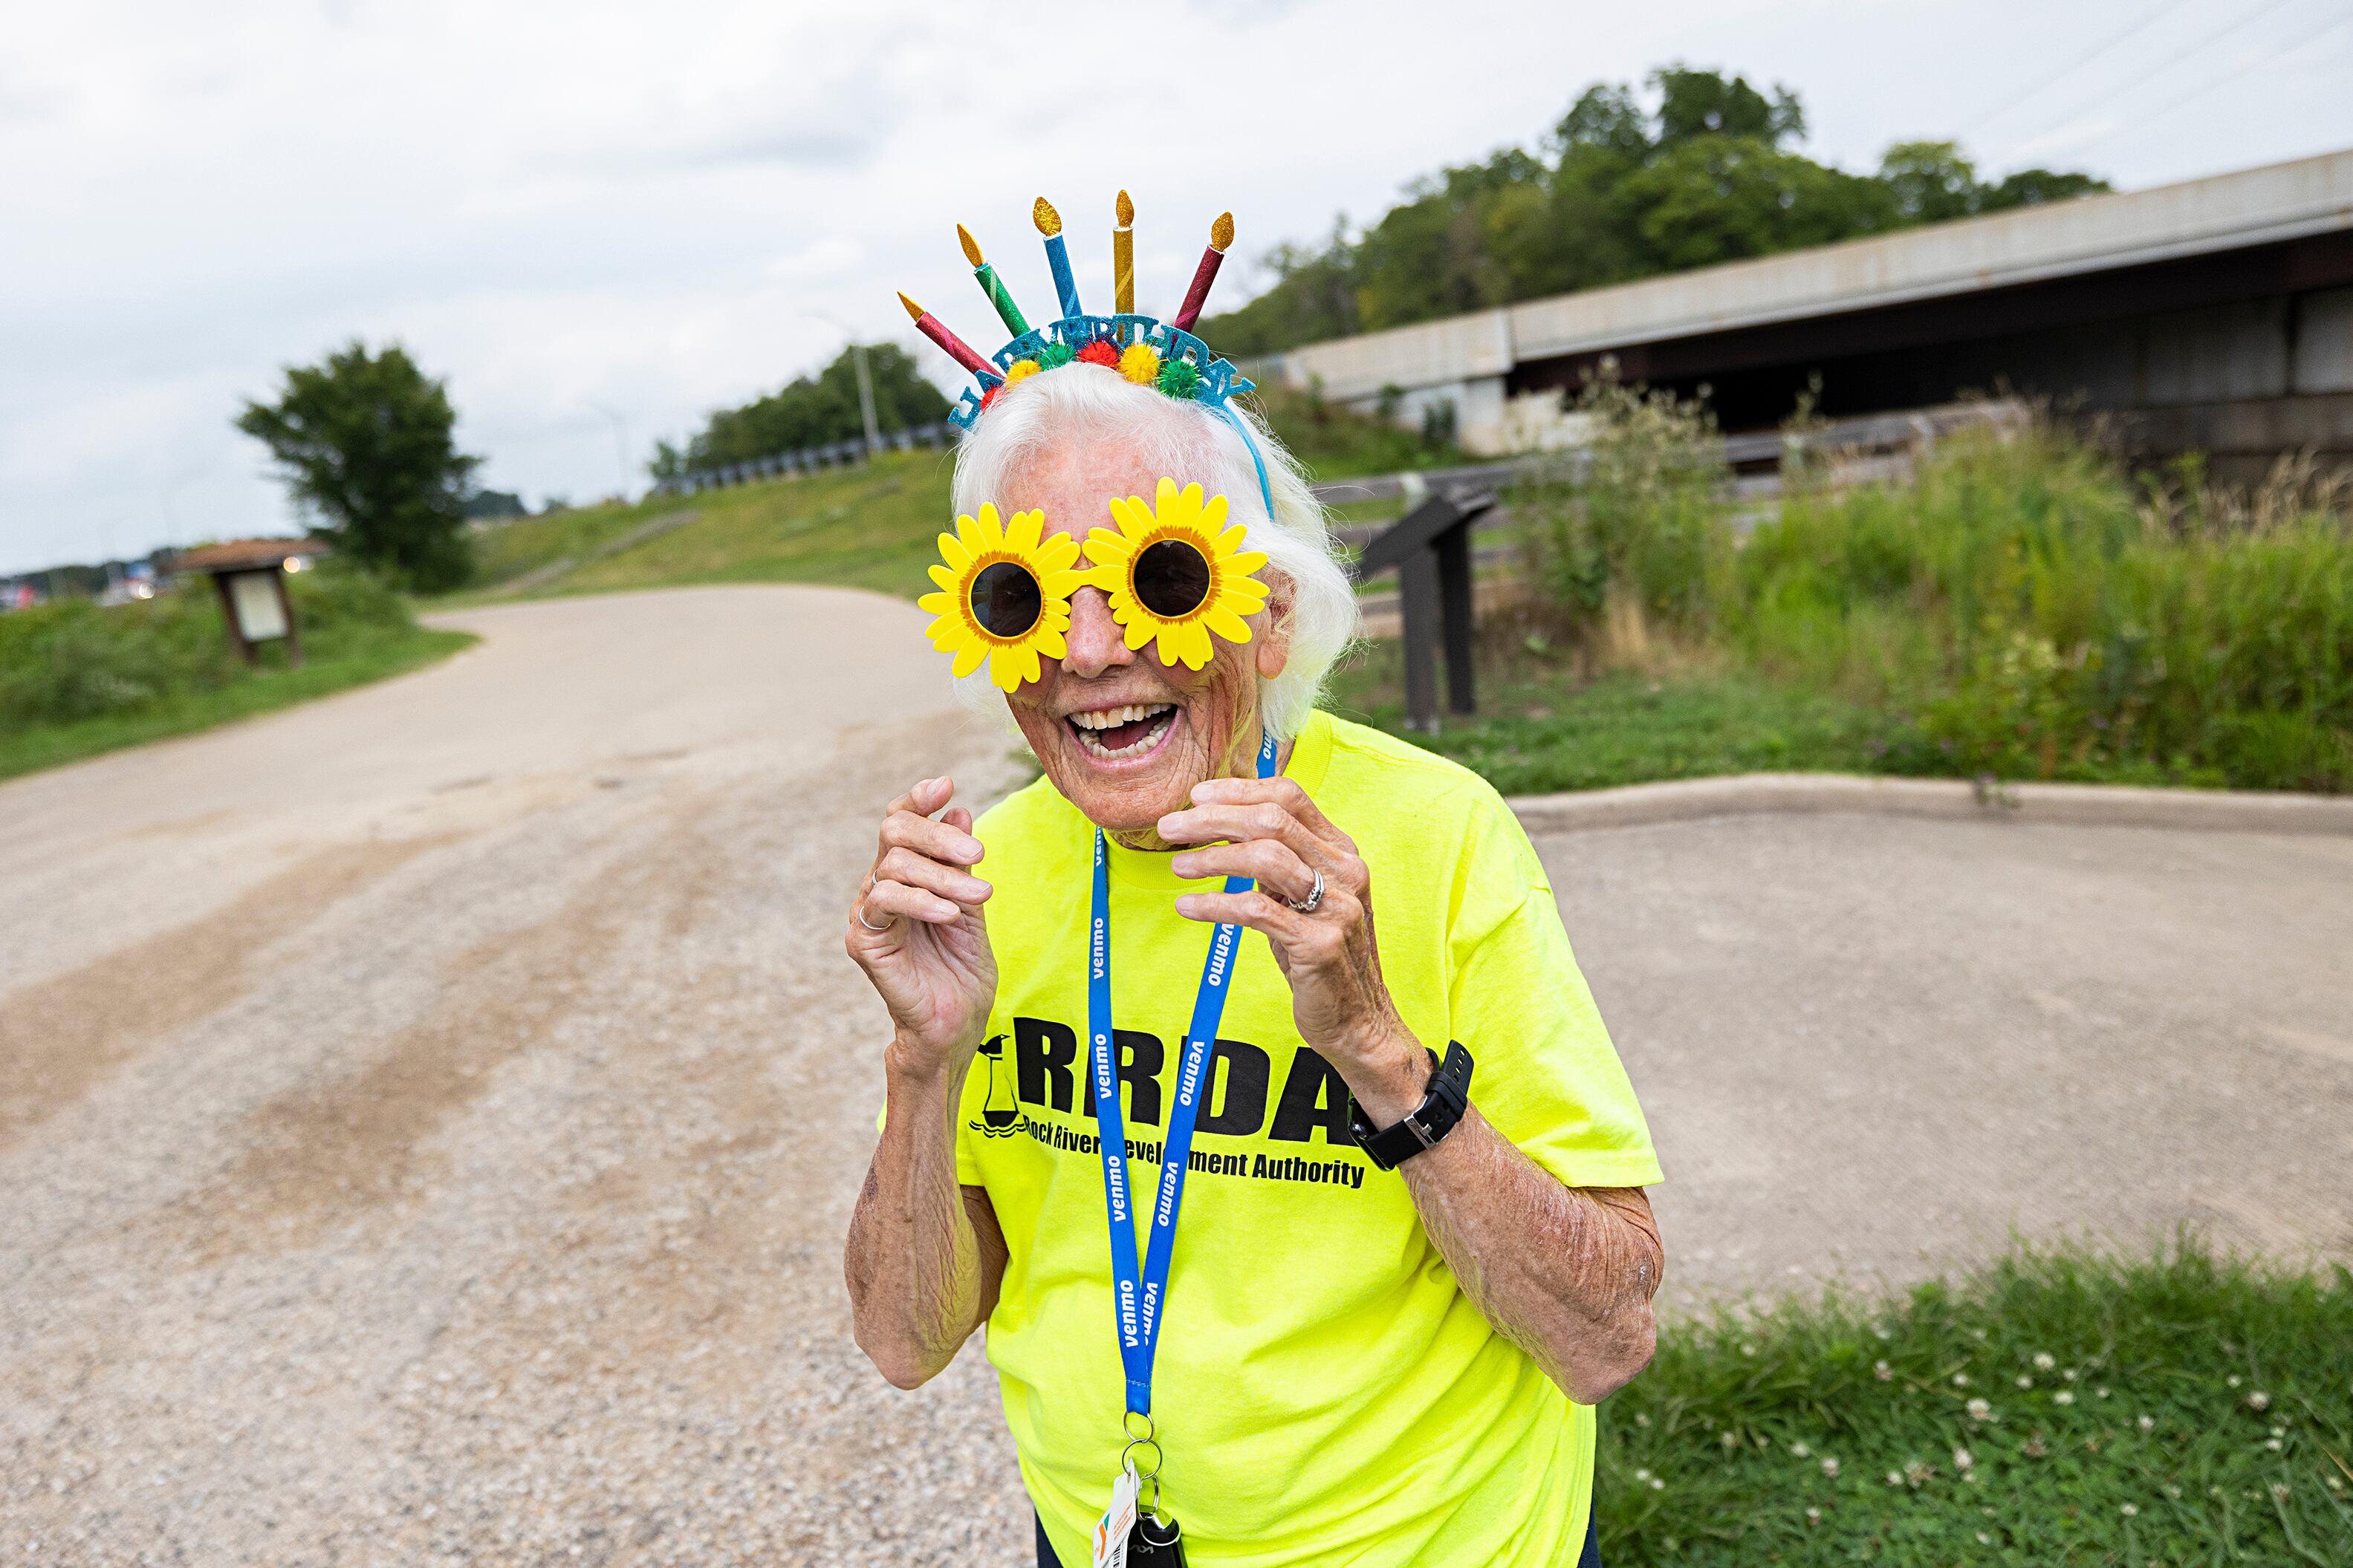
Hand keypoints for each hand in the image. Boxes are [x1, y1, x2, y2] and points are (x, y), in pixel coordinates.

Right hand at [847, 776, 996, 1080]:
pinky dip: (921, 901)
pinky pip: (884, 902)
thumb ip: (961, 863)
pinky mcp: (863, 941)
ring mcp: (868, 913)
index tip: (946, 784)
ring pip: (894, 865)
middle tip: (978, 853)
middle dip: (937, 835)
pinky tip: (950, 914)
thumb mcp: (971, 904)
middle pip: (893, 832)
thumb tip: (959, 809)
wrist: (956, 1023)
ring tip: (979, 896)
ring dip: (942, 876)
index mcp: (905, 874)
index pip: (900, 822)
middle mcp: (879, 887)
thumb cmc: (962, 968)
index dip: (918, 799)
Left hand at [1159, 776, 1423, 1106]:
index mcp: (1342, 852)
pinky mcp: (1319, 944)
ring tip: (1177, 865)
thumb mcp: (1305, 900)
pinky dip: (1215, 904)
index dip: (1240, 790)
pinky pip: (1256, 911)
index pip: (1291, 797)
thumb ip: (1279, 863)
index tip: (1197, 795)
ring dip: (1212, 857)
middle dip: (1214, 818)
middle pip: (1272, 820)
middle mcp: (1346, 872)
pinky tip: (1188, 906)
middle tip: (1170, 826)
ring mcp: (1337, 907)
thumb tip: (1223, 826)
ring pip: (1265, 857)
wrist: (1359, 1021)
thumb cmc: (1321, 957)